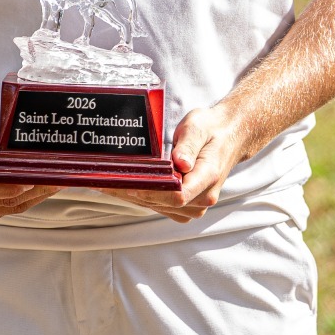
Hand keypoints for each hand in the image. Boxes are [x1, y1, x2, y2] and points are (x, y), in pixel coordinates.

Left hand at [98, 104, 251, 222]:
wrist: (228, 136)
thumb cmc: (211, 130)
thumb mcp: (198, 127)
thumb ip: (188, 145)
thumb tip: (181, 163)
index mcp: (208, 176)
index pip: (177, 194)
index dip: (151, 191)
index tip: (128, 182)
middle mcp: (204, 196)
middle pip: (165, 203)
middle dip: (135, 193)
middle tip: (106, 182)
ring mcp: (196, 204)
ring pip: (161, 207)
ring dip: (136, 198)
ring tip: (110, 185)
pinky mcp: (188, 206)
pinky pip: (164, 208)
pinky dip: (145, 199)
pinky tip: (127, 189)